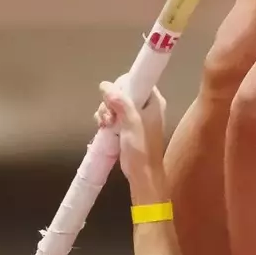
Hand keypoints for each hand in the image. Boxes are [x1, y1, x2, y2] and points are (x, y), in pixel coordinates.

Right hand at [95, 78, 167, 195]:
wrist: (142, 173)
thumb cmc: (142, 148)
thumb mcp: (131, 122)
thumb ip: (120, 102)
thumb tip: (105, 85)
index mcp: (153, 101)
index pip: (137, 80)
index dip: (123, 85)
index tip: (114, 97)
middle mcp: (145, 107)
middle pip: (123, 92)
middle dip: (111, 101)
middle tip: (108, 115)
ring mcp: (135, 118)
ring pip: (116, 104)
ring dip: (106, 111)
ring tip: (105, 123)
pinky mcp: (126, 128)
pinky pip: (113, 116)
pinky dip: (106, 119)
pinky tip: (102, 126)